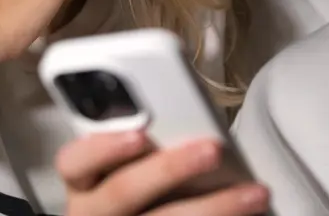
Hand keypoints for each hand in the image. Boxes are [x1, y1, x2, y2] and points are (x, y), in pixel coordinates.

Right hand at [57, 131, 270, 215]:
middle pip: (122, 193)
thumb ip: (142, 147)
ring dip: (215, 208)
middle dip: (170, 170)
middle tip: (212, 150)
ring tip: (254, 194)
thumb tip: (191, 122)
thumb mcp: (126, 166)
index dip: (103, 148)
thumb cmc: (141, 189)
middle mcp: (94, 213)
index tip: (139, 135)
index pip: (74, 161)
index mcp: (83, 182)